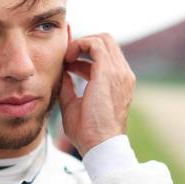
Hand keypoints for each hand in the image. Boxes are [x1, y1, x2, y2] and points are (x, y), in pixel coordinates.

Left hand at [58, 32, 135, 155]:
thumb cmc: (88, 132)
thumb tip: (61, 73)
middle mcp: (123, 74)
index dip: (86, 52)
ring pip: (102, 38)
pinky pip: (95, 44)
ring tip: (66, 59)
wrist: (100, 145)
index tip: (68, 63)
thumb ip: (69, 87)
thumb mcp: (73, 105)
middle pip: (106, 41)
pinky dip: (79, 45)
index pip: (106, 54)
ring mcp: (119, 72)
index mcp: (118, 82)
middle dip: (84, 43)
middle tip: (67, 57)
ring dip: (81, 43)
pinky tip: (67, 59)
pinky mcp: (109, 72)